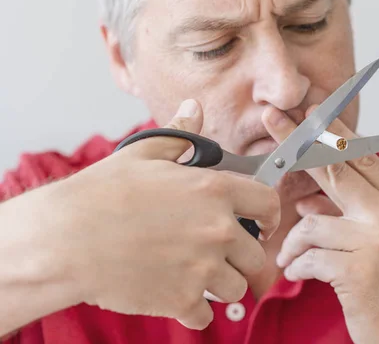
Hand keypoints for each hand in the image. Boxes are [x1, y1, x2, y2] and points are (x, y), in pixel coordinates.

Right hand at [48, 99, 279, 329]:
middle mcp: (217, 230)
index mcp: (214, 190)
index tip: (263, 225)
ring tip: (192, 274)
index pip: (269, 204)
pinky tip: (172, 294)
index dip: (270, 216)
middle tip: (217, 255)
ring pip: (236, 288)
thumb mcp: (143, 154)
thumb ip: (179, 134)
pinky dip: (191, 310)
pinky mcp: (181, 300)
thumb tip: (194, 108)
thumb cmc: (102, 193)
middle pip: (257, 256)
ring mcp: (202, 268)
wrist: (64, 239)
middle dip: (241, 257)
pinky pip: (204, 315)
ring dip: (219, 284)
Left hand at [263, 106, 378, 343]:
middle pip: (335, 166)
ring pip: (312, 222)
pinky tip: (298, 275)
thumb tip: (308, 203)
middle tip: (269, 116)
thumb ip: (351, 216)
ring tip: (291, 259)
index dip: (331, 131)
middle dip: (296, 140)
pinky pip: (308, 256)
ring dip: (294, 243)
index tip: (308, 109)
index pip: (362, 156)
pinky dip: (297, 266)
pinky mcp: (360, 270)